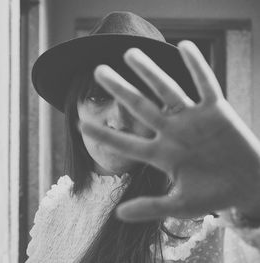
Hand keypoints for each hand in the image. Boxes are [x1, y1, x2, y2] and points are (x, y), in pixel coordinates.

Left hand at [79, 41, 259, 221]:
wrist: (247, 186)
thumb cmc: (213, 196)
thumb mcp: (180, 206)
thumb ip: (150, 208)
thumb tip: (118, 215)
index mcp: (161, 154)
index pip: (127, 142)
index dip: (105, 135)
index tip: (80, 123)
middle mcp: (172, 131)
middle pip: (140, 106)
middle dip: (120, 89)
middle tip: (98, 71)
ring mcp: (193, 119)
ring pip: (167, 90)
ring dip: (150, 72)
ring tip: (130, 53)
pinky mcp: (216, 111)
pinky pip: (206, 84)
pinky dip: (197, 66)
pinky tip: (183, 46)